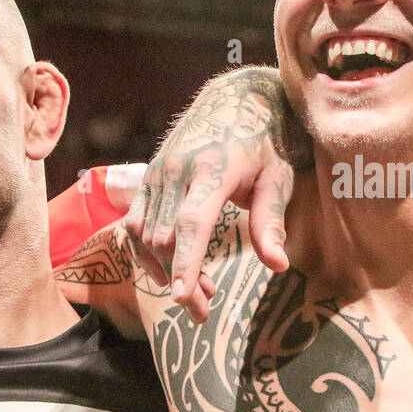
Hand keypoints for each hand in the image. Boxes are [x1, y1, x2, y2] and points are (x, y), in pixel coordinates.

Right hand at [123, 69, 300, 321]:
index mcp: (213, 169)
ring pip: (144, 235)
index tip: (183, 299)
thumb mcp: (278, 178)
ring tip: (197, 292)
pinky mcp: (146, 178)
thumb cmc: (264, 143)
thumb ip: (272, 221)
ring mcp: (156, 173)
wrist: (233, 101)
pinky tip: (168, 271)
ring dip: (164, 270)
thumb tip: (278, 266)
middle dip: (181, 279)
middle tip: (204, 310)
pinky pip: (134, 224)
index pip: (191, 224)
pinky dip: (146, 254)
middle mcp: (176, 169)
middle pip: (165, 237)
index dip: (185, 263)